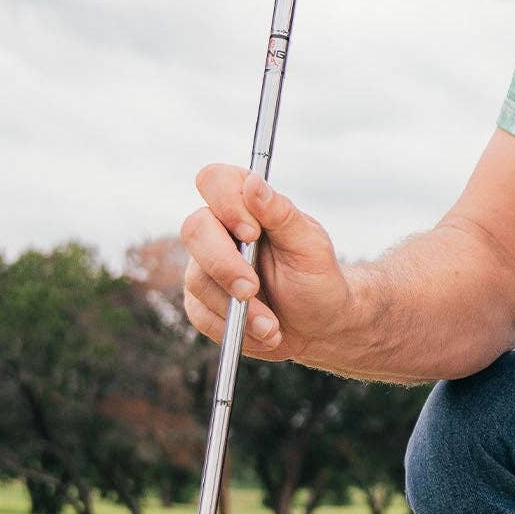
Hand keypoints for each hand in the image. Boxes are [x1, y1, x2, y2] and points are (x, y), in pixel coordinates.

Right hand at [179, 165, 353, 364]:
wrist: (320, 326)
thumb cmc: (318, 278)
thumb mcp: (310, 245)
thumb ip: (281, 213)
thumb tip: (253, 183)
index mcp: (246, 205)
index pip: (214, 181)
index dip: (225, 203)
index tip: (252, 233)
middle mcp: (220, 231)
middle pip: (194, 229)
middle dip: (224, 265)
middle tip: (252, 289)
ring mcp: (205, 267)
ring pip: (198, 279)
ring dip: (238, 309)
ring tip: (272, 325)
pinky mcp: (201, 302)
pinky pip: (200, 314)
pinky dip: (234, 329)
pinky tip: (263, 332)